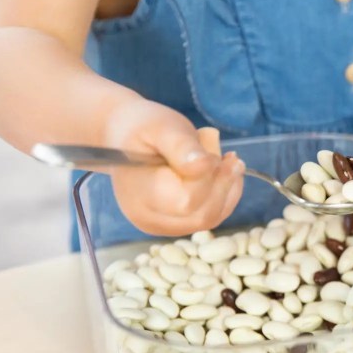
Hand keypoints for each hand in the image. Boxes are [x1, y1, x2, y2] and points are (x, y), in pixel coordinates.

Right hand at [104, 99, 243, 235]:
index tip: (216, 147)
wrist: (124, 137)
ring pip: (212, 218)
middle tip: (226, 152)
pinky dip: (225, 194)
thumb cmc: (142, 128)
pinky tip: (223, 170)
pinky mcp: (177, 223)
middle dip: (222, 182)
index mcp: (141, 196)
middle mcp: (150, 219)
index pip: (189, 200)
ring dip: (227, 188)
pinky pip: (211, 216)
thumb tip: (204, 166)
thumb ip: (181, 146)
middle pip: (203, 215)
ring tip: (225, 158)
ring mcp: (164, 226)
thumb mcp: (161, 126)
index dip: (210, 176)